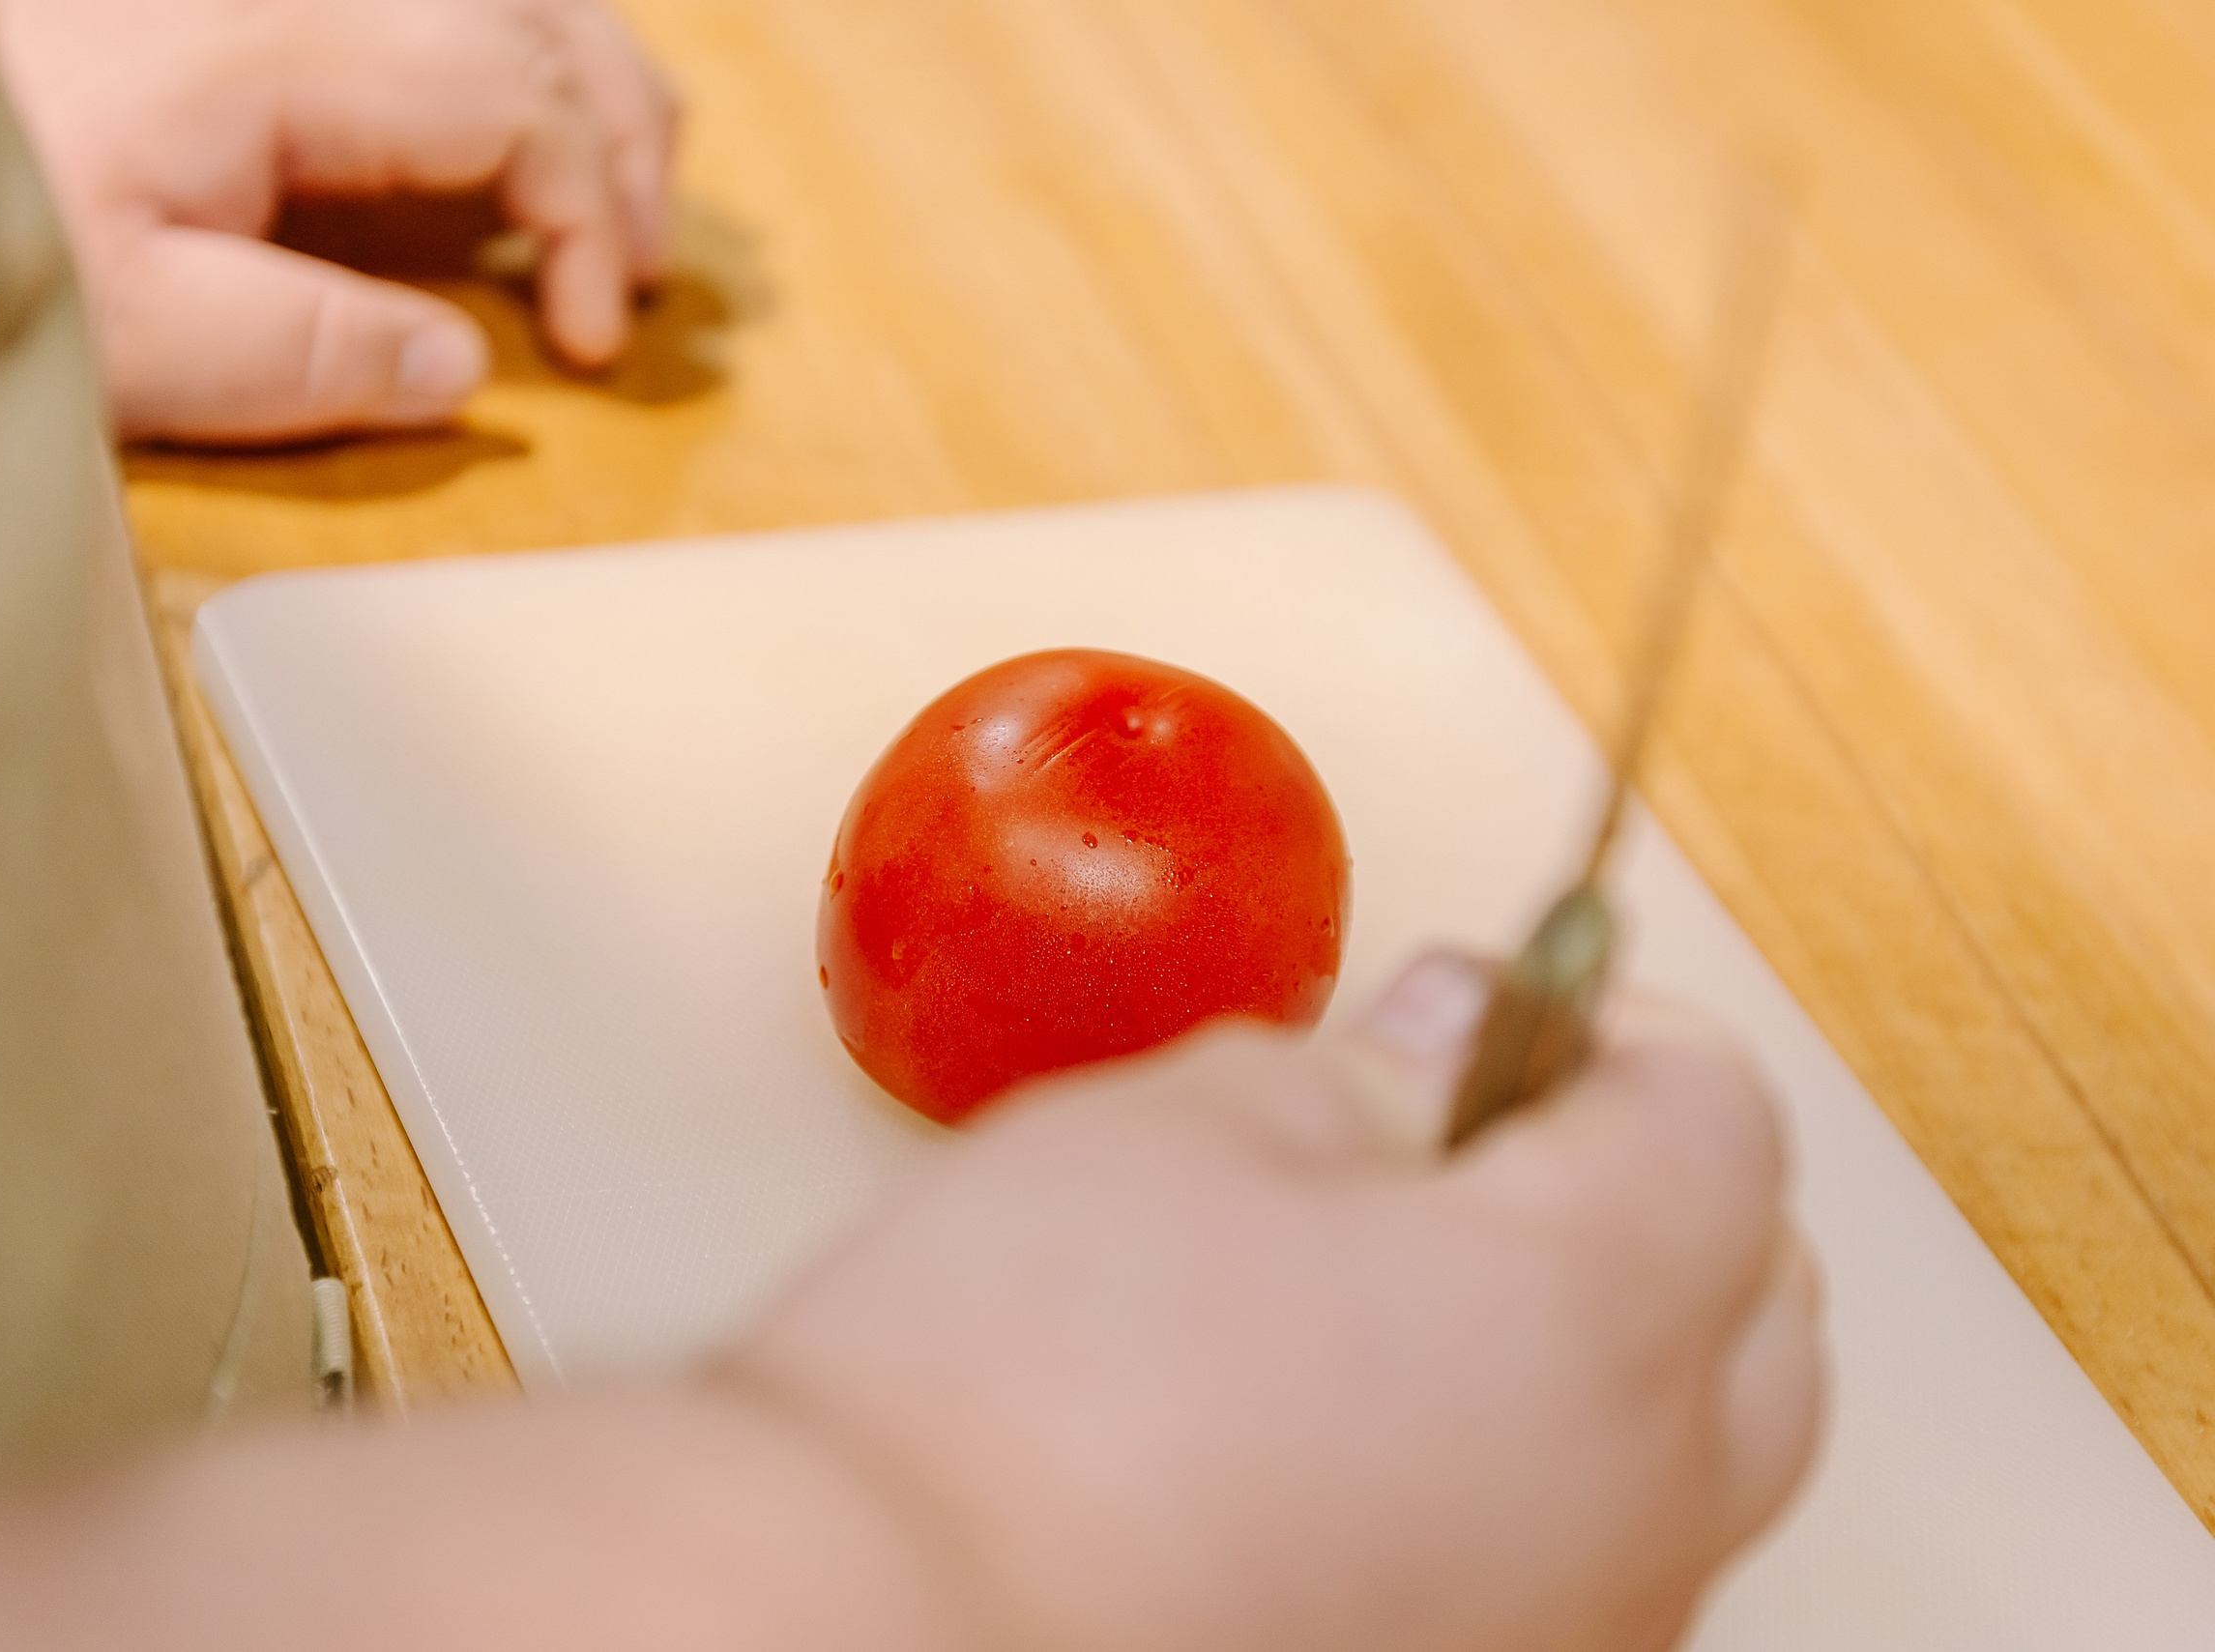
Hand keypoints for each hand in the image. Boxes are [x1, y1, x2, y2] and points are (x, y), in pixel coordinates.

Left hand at [0, 0, 678, 442]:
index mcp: (289, 46)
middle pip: (543, 17)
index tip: (585, 344)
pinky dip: (516, 59)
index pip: (519, 96)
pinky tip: (510, 139)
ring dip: (592, 87)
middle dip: (626, 147)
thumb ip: (304, 357)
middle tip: (638, 280)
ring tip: (615, 204)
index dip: (591, 219)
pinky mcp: (262, 10)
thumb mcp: (131, 331)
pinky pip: (442, 6)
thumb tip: (457, 370)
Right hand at [721, 955, 1825, 1651]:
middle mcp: (1635, 1508)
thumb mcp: (1196, 1128)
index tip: (1503, 1006)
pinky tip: (1349, 1435)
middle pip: (1761, 1305)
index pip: (1721, 1116)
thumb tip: (1447, 1046)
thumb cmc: (1014, 1390)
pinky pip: (1575, 1567)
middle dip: (1651, 1188)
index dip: (1611, 1025)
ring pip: (1682, 1458)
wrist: (881, 1622)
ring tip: (1394, 1289)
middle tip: (1476, 1133)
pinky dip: (1522, 1476)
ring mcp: (1570, 1636)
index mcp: (1595, 1313)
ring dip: (1599, 1344)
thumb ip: (1373, 1071)